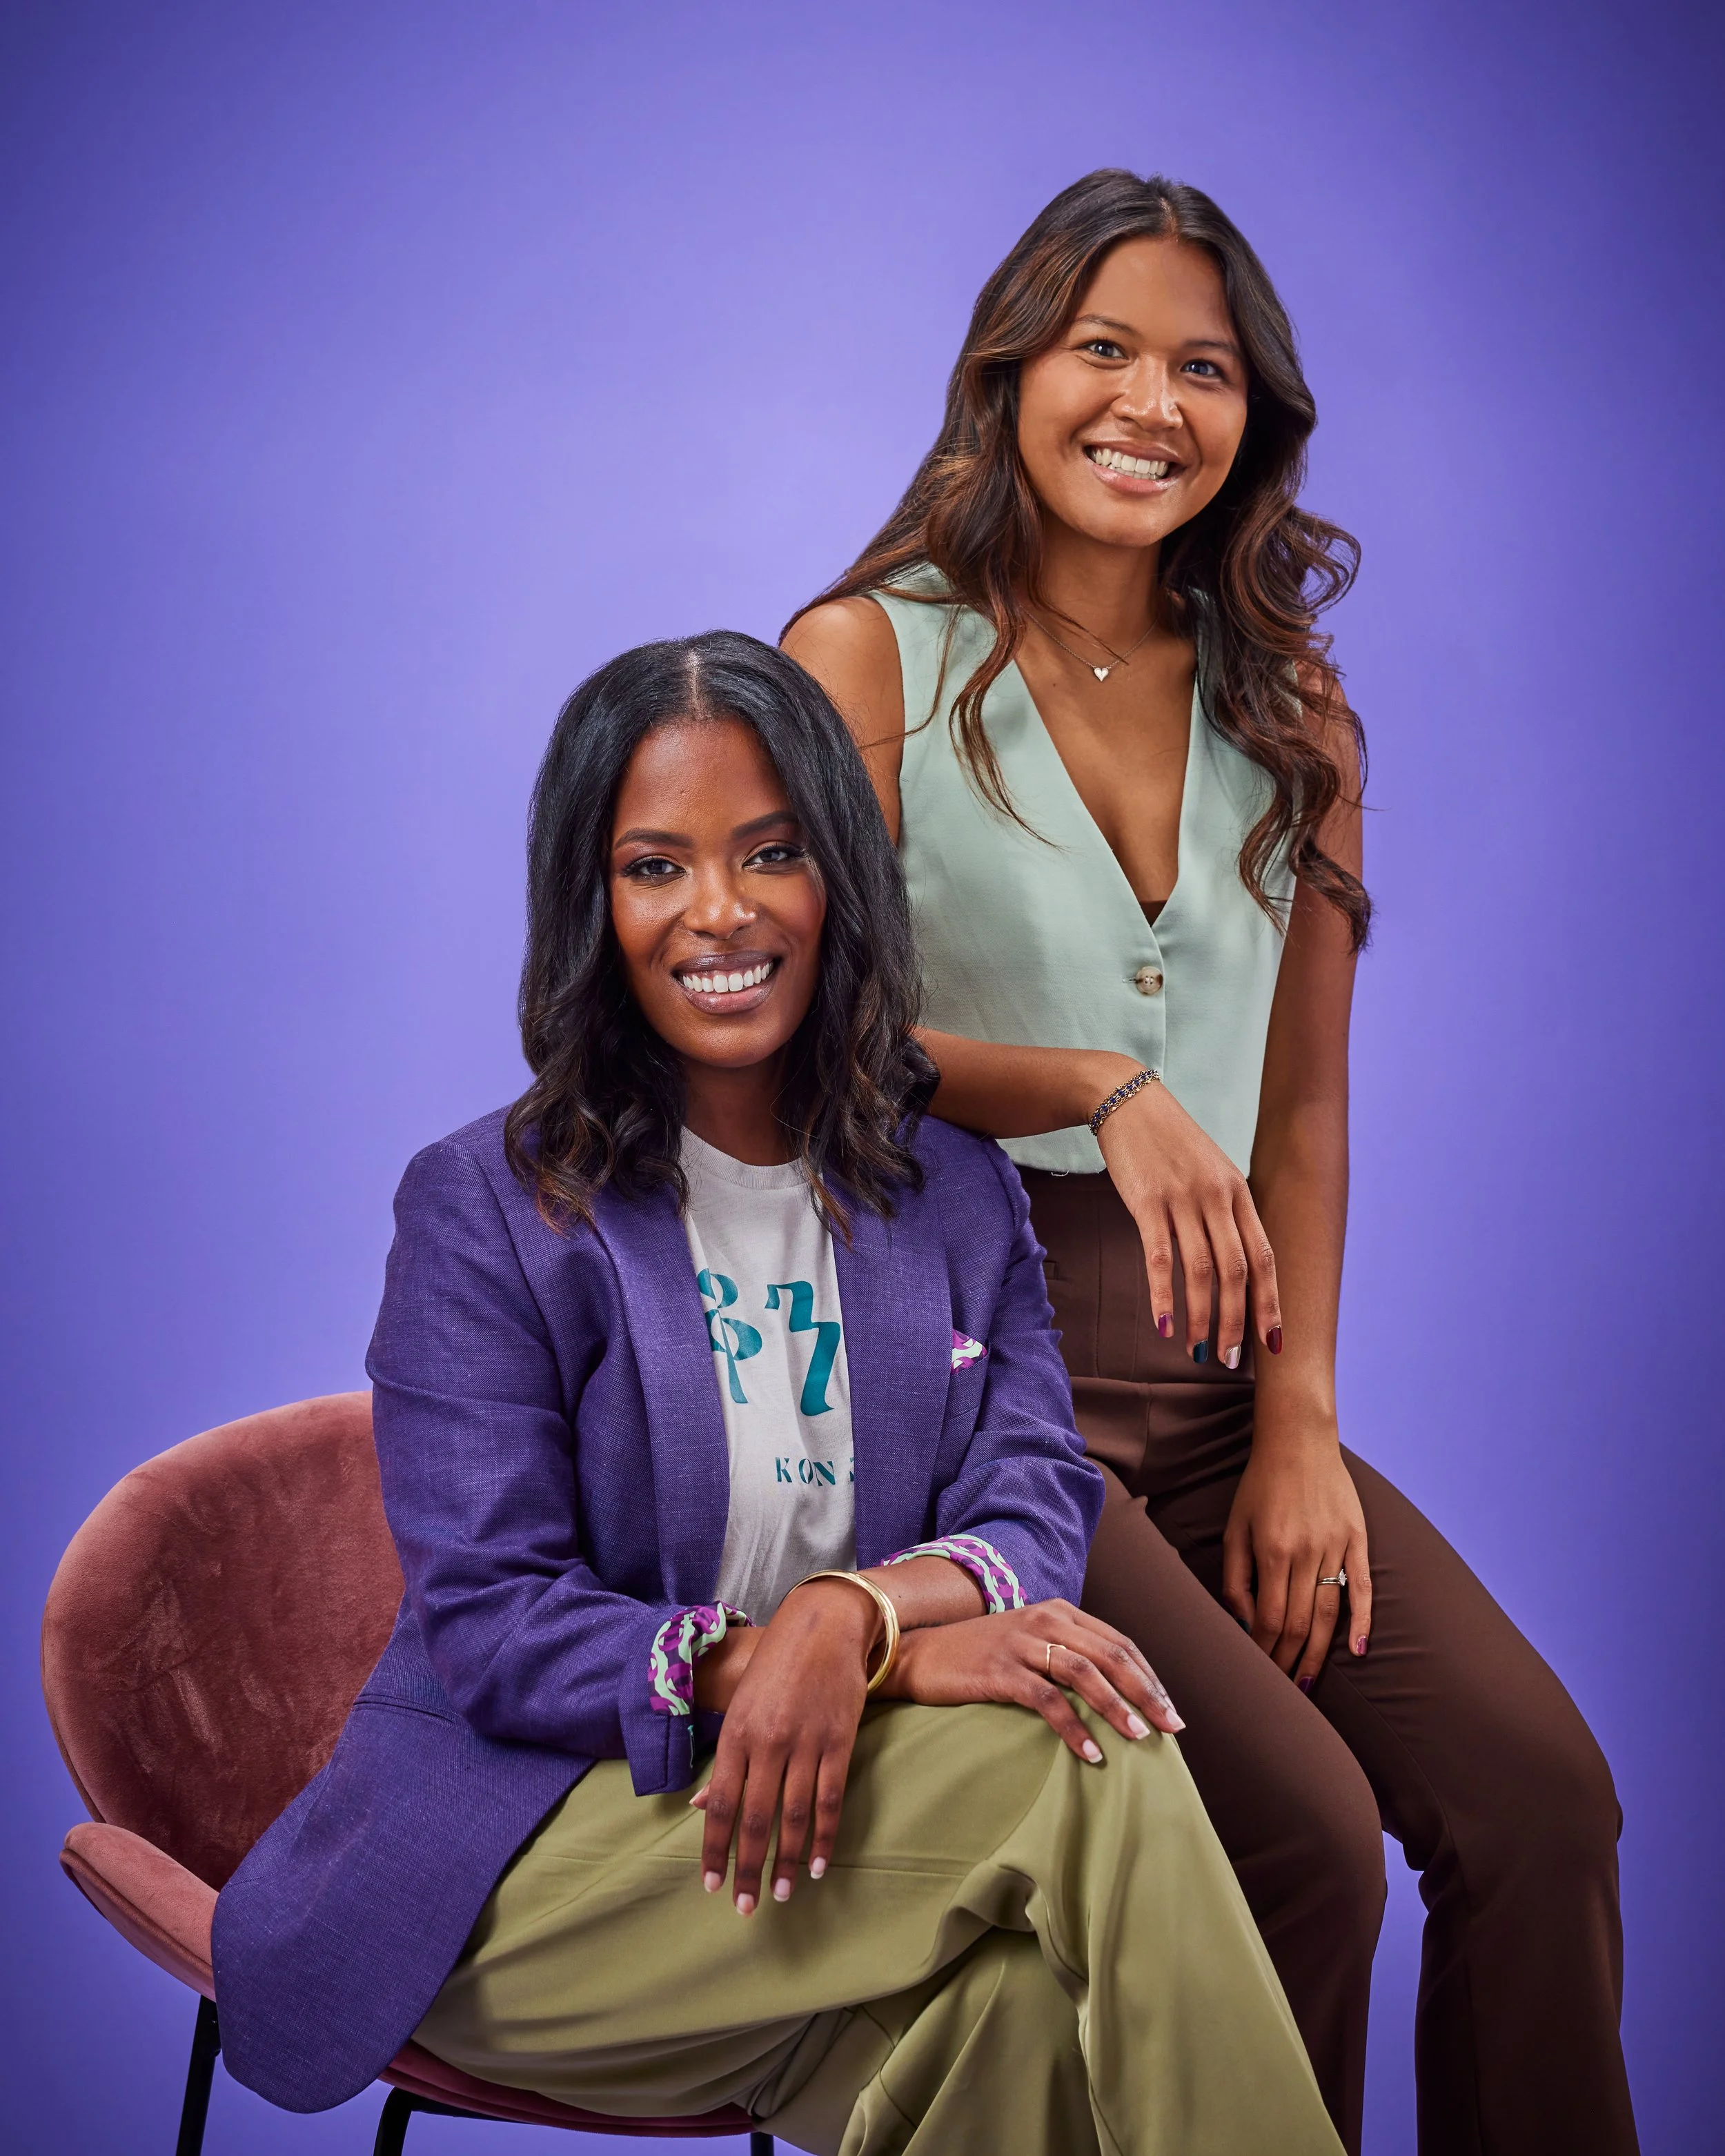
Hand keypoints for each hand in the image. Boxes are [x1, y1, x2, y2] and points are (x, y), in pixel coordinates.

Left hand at [692, 1579, 873, 1913]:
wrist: (824, 1626)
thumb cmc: (775, 1667)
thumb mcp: (741, 1708)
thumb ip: (726, 1760)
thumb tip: (701, 1807)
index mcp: (738, 1735)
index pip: (722, 1805)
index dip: (716, 1849)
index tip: (711, 1885)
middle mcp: (769, 1742)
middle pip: (756, 1819)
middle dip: (749, 1867)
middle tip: (746, 1906)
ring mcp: (806, 1743)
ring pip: (793, 1815)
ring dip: (785, 1860)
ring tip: (780, 1894)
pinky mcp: (839, 1742)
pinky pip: (830, 1799)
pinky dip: (823, 1837)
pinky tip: (816, 1864)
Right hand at [882, 1600, 1183, 1756]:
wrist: (920, 1653)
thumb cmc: (978, 1654)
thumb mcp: (1028, 1641)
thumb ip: (1065, 1652)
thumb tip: (1112, 1690)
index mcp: (1058, 1611)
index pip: (1118, 1641)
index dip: (1148, 1675)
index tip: (1169, 1708)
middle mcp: (1045, 1620)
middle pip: (1110, 1655)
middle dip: (1145, 1693)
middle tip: (1171, 1727)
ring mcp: (1022, 1643)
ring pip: (1085, 1673)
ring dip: (1117, 1707)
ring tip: (1139, 1738)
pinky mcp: (1000, 1670)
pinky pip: (1048, 1700)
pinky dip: (1073, 1727)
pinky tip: (1090, 1752)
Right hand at [1096, 1075, 1281, 1366]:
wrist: (1128, 1102)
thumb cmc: (1169, 1143)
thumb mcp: (1210, 1172)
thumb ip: (1224, 1212)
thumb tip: (1233, 1266)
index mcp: (1238, 1192)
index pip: (1264, 1257)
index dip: (1270, 1303)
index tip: (1272, 1342)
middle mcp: (1217, 1196)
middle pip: (1236, 1270)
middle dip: (1237, 1321)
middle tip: (1229, 1359)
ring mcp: (1183, 1198)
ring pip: (1202, 1270)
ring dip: (1202, 1317)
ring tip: (1199, 1350)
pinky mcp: (1147, 1201)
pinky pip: (1161, 1258)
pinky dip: (1164, 1295)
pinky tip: (1164, 1325)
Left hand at [1222, 1428, 1372, 1686]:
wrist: (1299, 1439)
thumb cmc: (1260, 1484)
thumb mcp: (1235, 1526)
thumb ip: (1235, 1575)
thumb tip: (1241, 1621)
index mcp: (1272, 1550)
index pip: (1267, 1618)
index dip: (1262, 1650)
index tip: (1256, 1673)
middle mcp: (1306, 1553)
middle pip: (1298, 1623)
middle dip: (1287, 1661)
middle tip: (1280, 1692)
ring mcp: (1336, 1546)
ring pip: (1329, 1613)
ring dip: (1317, 1652)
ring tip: (1307, 1683)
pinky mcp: (1358, 1538)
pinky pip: (1363, 1587)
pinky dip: (1362, 1621)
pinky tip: (1358, 1651)